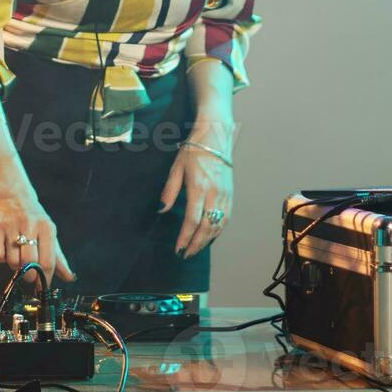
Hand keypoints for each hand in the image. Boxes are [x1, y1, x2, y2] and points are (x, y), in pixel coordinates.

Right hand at [0, 192, 74, 286]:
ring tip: (17, 256)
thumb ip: (58, 258)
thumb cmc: (34, 220)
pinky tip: (5, 250)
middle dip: (29, 276)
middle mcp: (30, 225)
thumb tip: (70, 278)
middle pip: (29, 263)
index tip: (41, 287)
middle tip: (28, 275)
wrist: (13, 196)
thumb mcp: (50, 234)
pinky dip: (1, 258)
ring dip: (14, 265)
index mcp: (47, 228)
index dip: (44, 279)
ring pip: (12, 261)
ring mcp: (12, 226)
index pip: (48, 261)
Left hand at [159, 122, 234, 257]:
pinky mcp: (231, 194)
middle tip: (186, 254)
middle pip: (206, 227)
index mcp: (199, 188)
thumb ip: (170, 190)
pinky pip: (226, 218)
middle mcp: (214, 194)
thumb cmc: (194, 150)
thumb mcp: (177, 167)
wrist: (216, 136)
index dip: (185, 238)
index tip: (178, 249)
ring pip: (218, 225)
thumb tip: (161, 210)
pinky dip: (218, 230)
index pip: (192, 221)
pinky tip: (210, 236)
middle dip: (196, 244)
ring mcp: (225, 195)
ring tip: (196, 248)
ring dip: (207, 240)